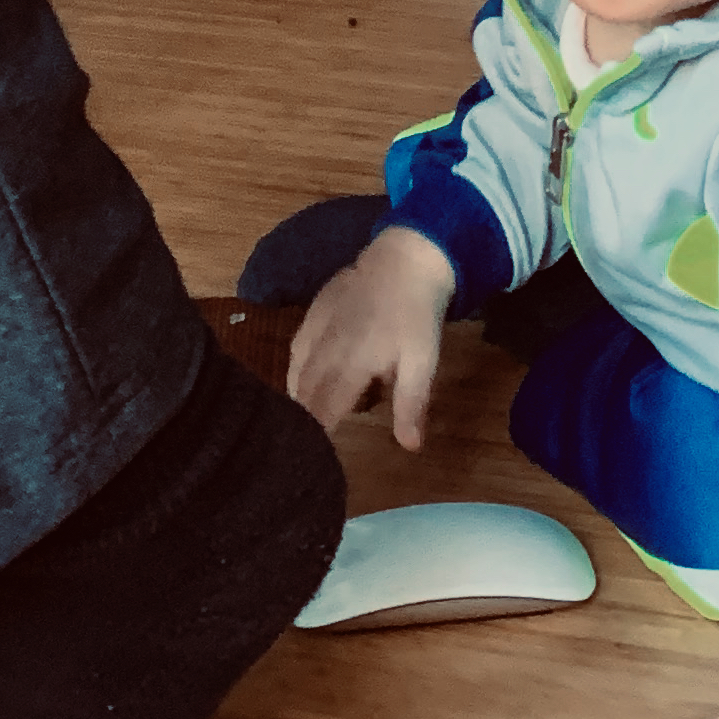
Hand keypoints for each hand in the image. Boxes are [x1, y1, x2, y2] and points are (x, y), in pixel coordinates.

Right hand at [285, 221, 454, 448]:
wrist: (406, 259)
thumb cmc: (417, 316)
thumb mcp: (423, 363)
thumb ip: (411, 405)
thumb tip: (409, 448)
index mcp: (350, 365)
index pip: (322, 410)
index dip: (313, 435)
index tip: (306, 459)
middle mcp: (325, 349)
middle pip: (303, 394)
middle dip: (301, 420)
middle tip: (302, 444)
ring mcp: (316, 326)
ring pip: (295, 371)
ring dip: (298, 397)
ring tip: (305, 418)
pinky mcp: (314, 309)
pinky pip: (296, 347)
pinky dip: (297, 369)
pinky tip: (305, 378)